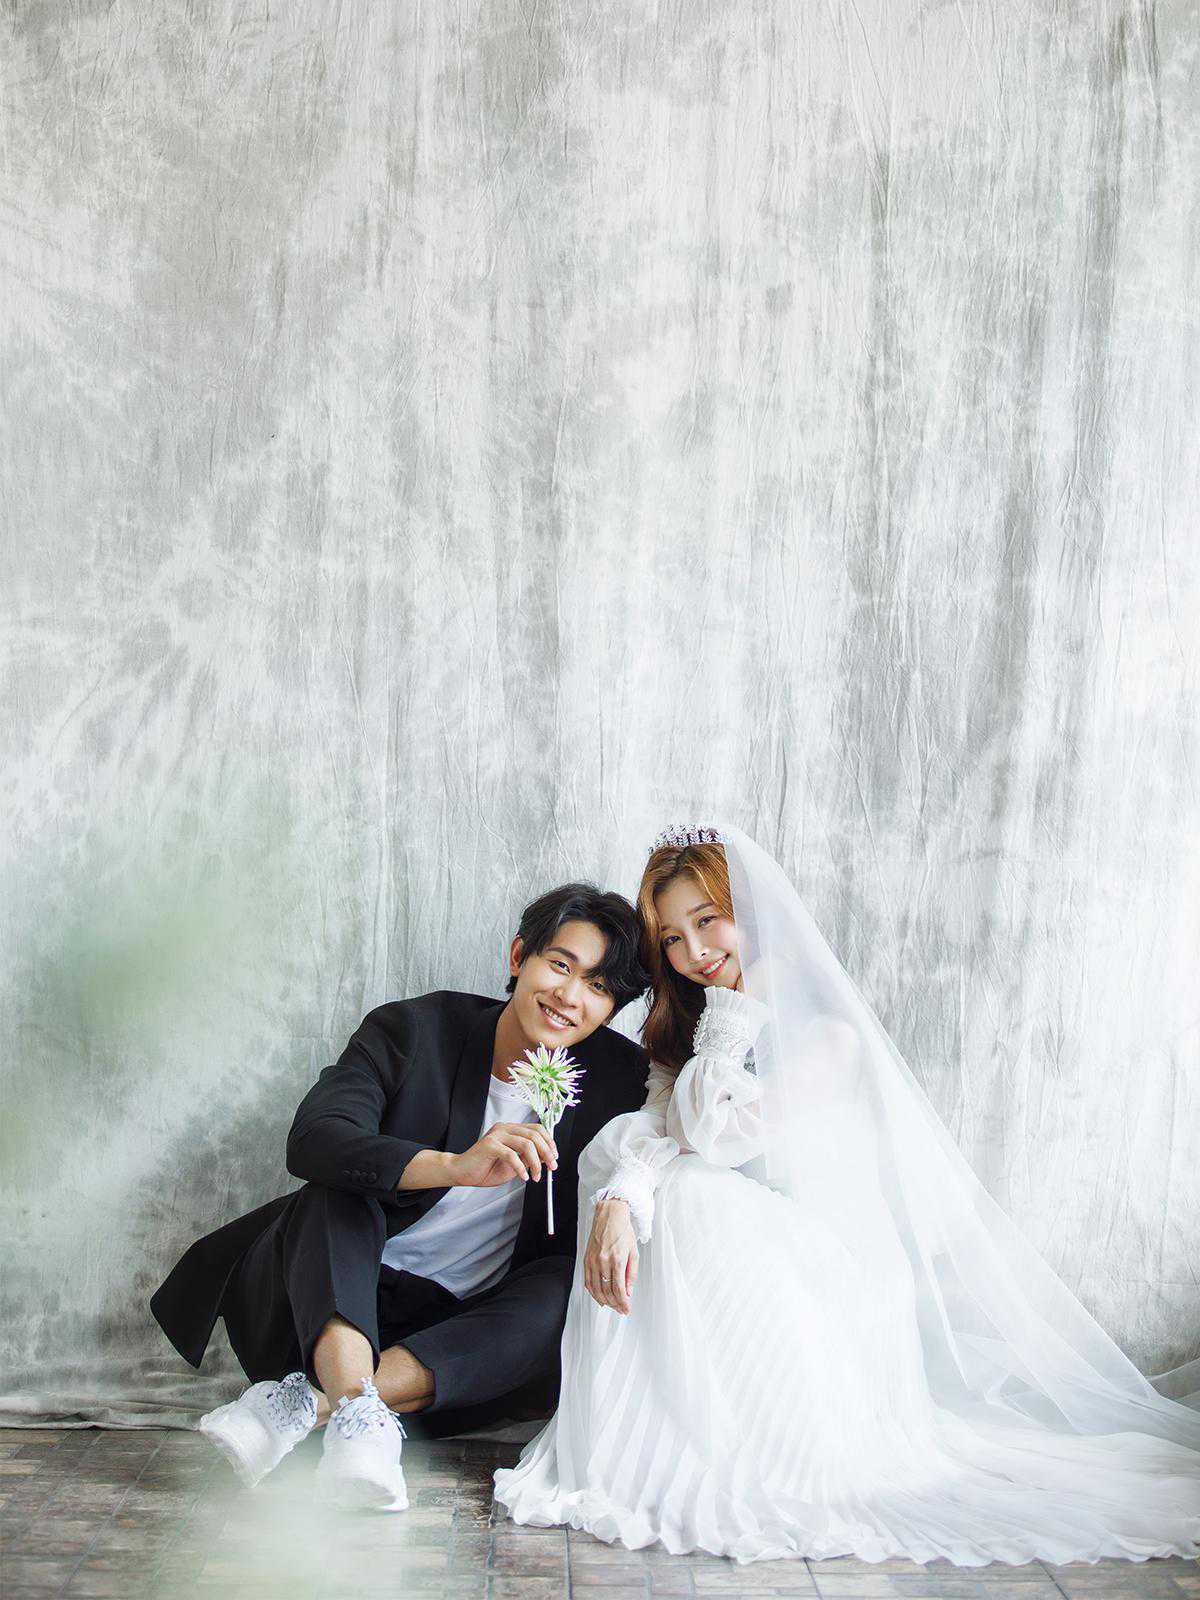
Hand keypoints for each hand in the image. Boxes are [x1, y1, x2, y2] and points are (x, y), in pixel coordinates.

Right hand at [447, 1121, 558, 1187]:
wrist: (462, 1172)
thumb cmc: (485, 1169)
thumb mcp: (513, 1165)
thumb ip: (527, 1159)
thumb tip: (545, 1159)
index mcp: (511, 1130)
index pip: (537, 1129)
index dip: (549, 1142)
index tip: (554, 1157)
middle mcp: (504, 1128)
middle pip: (534, 1135)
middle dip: (546, 1152)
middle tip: (550, 1167)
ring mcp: (496, 1135)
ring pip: (526, 1144)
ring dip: (535, 1162)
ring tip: (536, 1176)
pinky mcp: (489, 1145)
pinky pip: (511, 1154)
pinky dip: (520, 1168)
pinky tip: (523, 1177)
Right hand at [584, 1198, 637, 1313]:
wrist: (609, 1215)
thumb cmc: (623, 1230)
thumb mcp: (634, 1252)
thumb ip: (632, 1274)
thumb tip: (629, 1291)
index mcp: (617, 1260)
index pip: (619, 1289)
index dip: (623, 1303)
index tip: (626, 1309)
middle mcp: (603, 1261)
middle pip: (607, 1292)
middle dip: (615, 1304)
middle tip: (621, 1309)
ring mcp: (593, 1261)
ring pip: (596, 1289)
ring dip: (604, 1301)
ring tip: (611, 1305)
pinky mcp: (586, 1259)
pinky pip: (588, 1281)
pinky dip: (593, 1292)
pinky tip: (599, 1296)